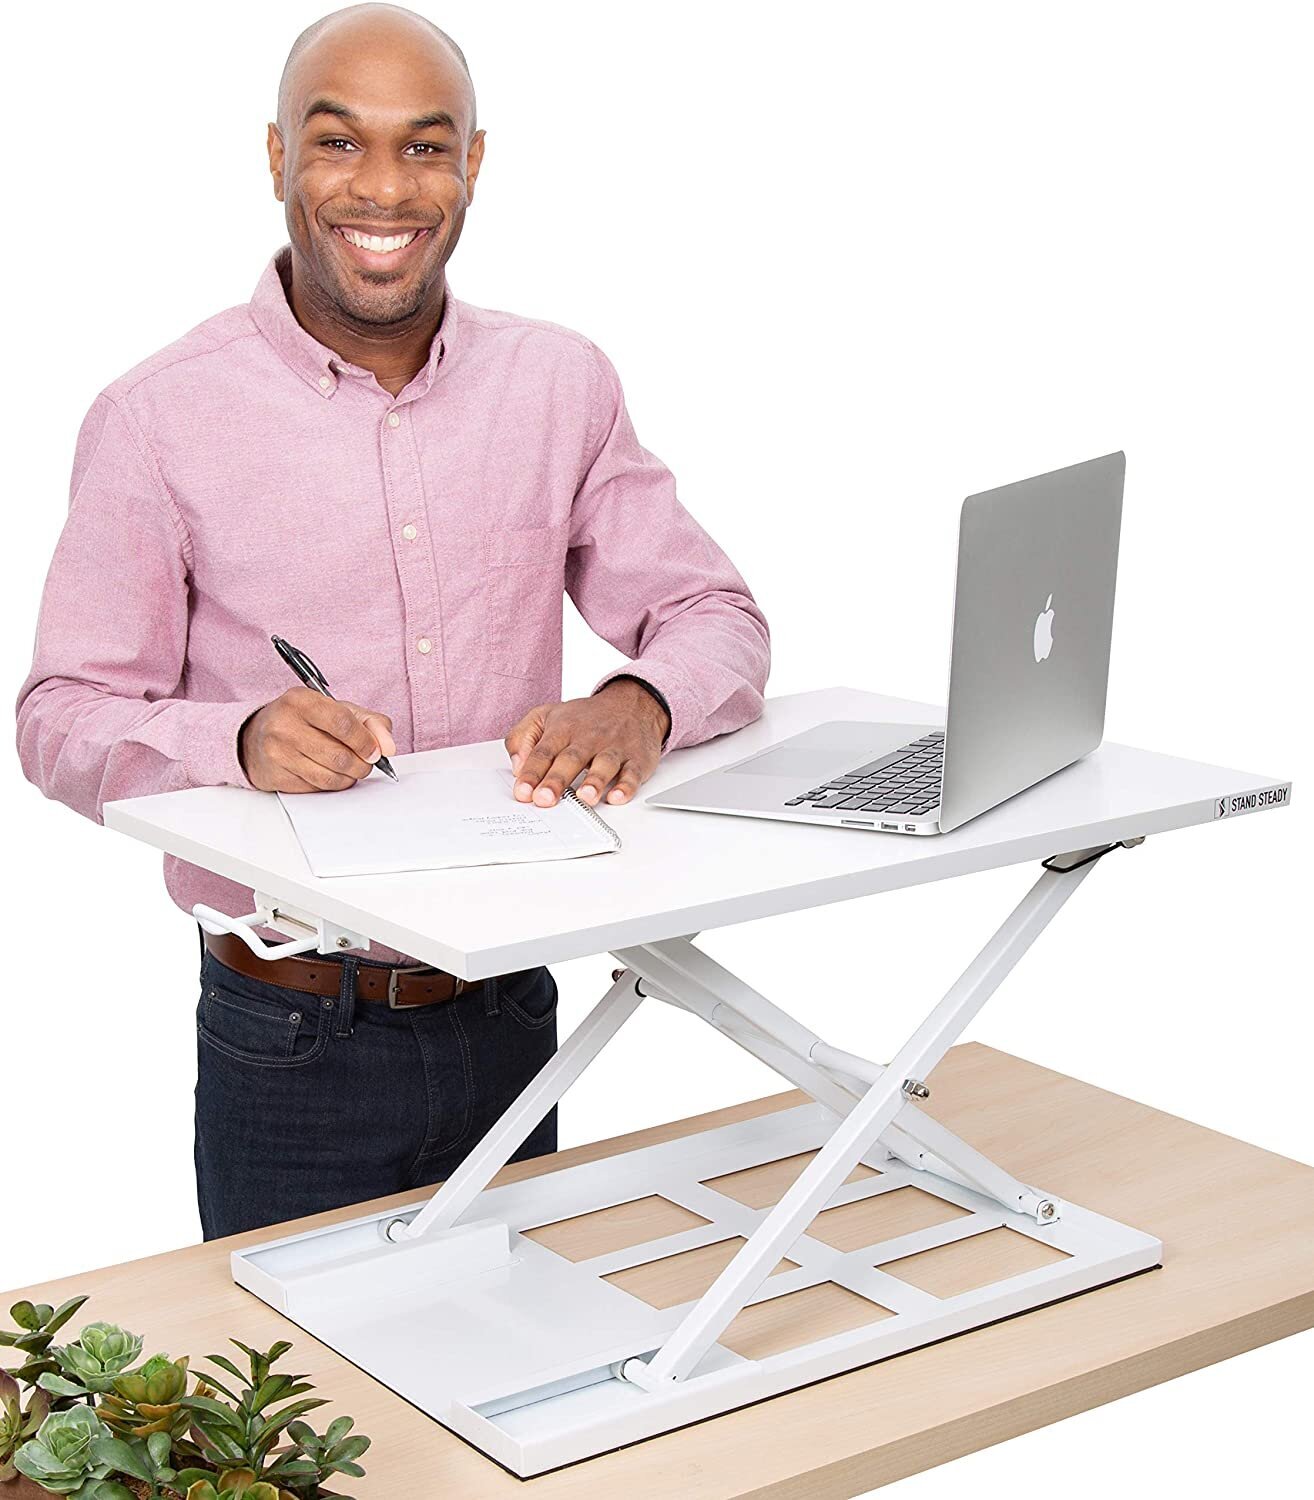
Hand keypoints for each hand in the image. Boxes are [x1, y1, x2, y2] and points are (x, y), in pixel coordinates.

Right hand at [240, 687, 396, 792]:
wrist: (255, 737)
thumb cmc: (302, 720)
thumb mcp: (337, 709)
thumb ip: (370, 722)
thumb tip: (388, 746)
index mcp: (301, 701)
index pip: (342, 723)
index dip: (365, 742)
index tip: (375, 751)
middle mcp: (284, 725)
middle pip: (339, 756)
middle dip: (361, 765)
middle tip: (365, 763)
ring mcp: (277, 753)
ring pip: (329, 777)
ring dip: (349, 777)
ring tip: (350, 768)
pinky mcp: (275, 776)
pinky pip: (316, 788)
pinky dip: (331, 784)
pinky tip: (328, 773)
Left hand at [504, 680, 669, 807]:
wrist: (632, 704)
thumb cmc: (585, 718)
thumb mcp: (546, 716)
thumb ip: (522, 737)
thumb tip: (517, 766)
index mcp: (563, 729)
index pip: (543, 752)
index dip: (532, 772)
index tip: (523, 791)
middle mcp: (588, 739)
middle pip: (570, 760)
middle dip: (557, 780)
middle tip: (545, 799)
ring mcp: (613, 749)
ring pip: (604, 764)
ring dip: (595, 782)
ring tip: (585, 797)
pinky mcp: (635, 760)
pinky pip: (632, 774)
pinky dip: (627, 786)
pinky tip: (617, 797)